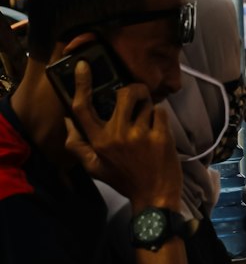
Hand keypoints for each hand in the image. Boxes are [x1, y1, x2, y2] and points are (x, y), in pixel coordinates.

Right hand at [64, 60, 182, 208]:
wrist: (155, 196)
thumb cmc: (124, 180)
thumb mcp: (94, 168)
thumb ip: (77, 145)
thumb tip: (67, 121)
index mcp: (98, 141)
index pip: (83, 108)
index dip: (81, 85)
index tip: (84, 66)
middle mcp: (116, 135)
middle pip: (123, 93)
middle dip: (133, 90)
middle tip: (137, 98)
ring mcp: (140, 135)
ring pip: (146, 103)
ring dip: (149, 108)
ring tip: (148, 124)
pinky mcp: (160, 137)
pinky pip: (161, 112)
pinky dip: (161, 118)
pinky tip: (159, 132)